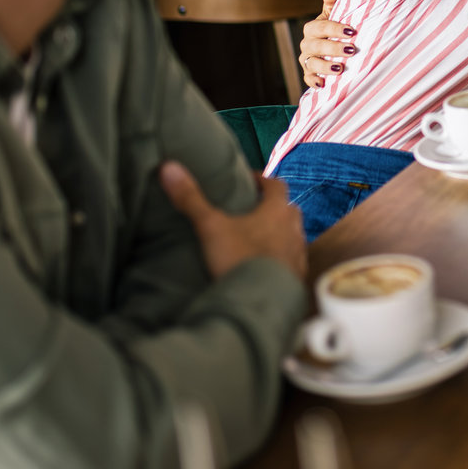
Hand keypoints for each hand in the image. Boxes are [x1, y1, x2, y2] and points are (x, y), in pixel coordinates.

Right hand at [160, 161, 306, 281]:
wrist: (261, 301)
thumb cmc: (238, 258)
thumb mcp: (210, 226)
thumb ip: (190, 199)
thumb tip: (169, 167)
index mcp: (276, 211)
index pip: (276, 185)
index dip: (264, 180)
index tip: (250, 180)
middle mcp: (293, 229)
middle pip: (289, 210)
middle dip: (275, 207)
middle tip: (255, 210)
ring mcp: (298, 254)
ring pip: (294, 236)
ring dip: (281, 233)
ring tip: (260, 239)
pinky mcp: (297, 277)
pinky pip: (293, 262)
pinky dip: (283, 259)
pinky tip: (268, 268)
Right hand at [299, 0, 356, 89]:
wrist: (329, 47)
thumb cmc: (334, 30)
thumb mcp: (333, 15)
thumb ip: (332, 4)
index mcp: (312, 29)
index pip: (321, 27)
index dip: (335, 29)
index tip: (351, 32)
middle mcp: (307, 44)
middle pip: (316, 46)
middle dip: (333, 48)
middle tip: (351, 50)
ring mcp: (307, 60)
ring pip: (311, 64)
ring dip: (325, 66)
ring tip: (340, 68)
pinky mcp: (309, 74)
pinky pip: (308, 79)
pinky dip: (314, 82)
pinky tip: (323, 84)